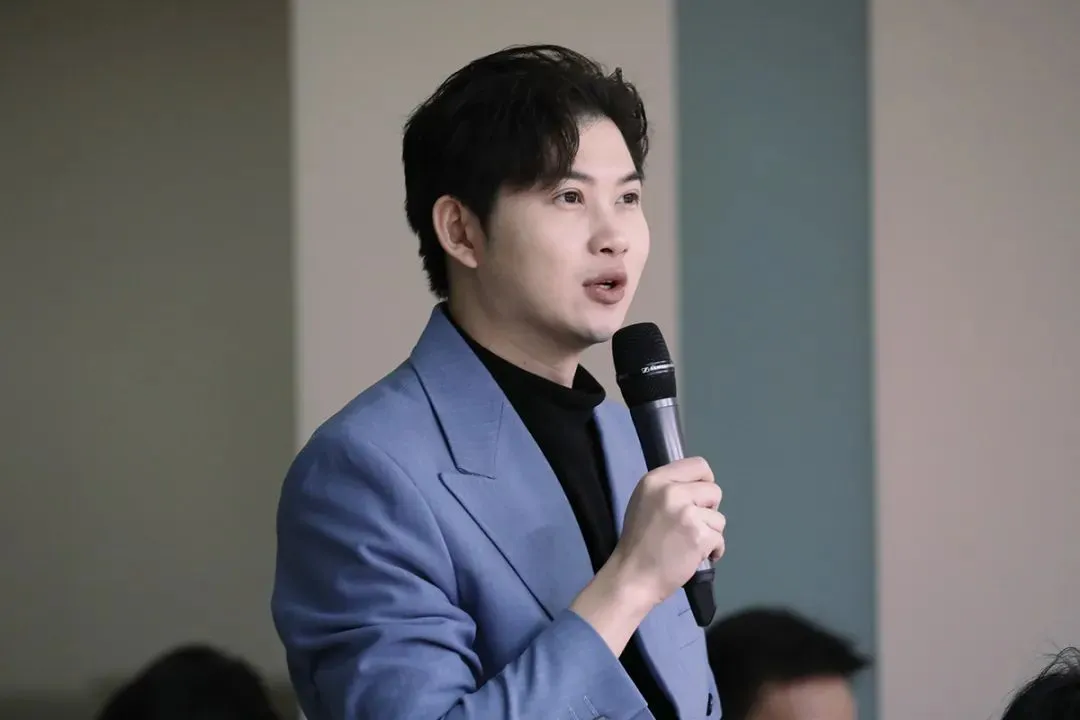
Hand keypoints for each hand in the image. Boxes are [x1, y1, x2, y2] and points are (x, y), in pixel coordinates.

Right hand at [568, 456, 723, 656]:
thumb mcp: (644, 502)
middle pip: (714, 490)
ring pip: (719, 518)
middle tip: (691, 526)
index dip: (705, 482)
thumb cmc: (637, 542)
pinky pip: (720, 539)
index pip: (698, 465)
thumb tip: (698, 487)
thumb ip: (668, 489)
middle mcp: (672, 492)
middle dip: (708, 510)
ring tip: (689, 544)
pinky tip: (695, 556)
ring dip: (710, 533)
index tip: (700, 498)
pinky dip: (713, 550)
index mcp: (656, 480)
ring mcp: (687, 513)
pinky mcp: (699, 536)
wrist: (632, 576)